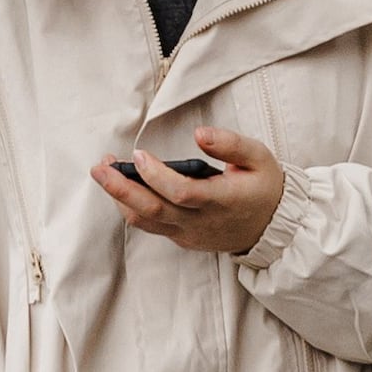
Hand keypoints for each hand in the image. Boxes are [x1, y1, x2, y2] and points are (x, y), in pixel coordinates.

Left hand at [95, 125, 285, 256]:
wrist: (271, 227)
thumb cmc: (263, 187)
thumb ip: (230, 144)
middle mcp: (202, 221)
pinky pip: (150, 225)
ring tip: (105, 172)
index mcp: (222, 200)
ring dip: (120, 197)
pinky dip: (132, 206)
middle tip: (99, 168)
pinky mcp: (182, 238)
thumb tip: (199, 133)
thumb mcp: (258, 157)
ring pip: (145, 221)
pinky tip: (123, 186)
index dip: (156, 175)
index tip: (139, 154)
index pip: (181, 192)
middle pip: (153, 210)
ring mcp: (189, 233)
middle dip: (120, 189)